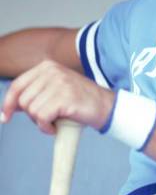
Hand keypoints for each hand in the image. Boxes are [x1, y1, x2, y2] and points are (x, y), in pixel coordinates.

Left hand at [0, 60, 114, 134]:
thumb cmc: (80, 101)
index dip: (8, 103)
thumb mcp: (56, 89)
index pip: (17, 85)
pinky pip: (41, 118)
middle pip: (23, 100)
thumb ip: (35, 92)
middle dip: (31, 115)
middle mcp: (52, 71)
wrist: (106, 106)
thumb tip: (10, 106)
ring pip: (31, 110)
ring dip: (40, 122)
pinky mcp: (64, 97)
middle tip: (47, 118)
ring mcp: (59, 83)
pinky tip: (55, 127)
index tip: (5, 117)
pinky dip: (46, 128)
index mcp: (47, 66)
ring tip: (55, 121)